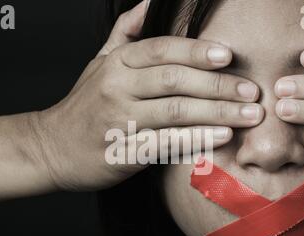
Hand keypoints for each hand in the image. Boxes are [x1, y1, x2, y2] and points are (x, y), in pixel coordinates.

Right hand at [30, 1, 262, 190]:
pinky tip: (221, 137)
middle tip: (252, 90)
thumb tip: (150, 2)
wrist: (50, 147)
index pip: (162, 50)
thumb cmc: (84, 105)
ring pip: (175, 112)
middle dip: (219, 85)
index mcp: (116, 63)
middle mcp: (117, 88)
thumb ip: (125, 32)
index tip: (230, 55)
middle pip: (175, 80)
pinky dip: (195, 139)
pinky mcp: (123, 152)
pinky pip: (165, 144)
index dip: (197, 51)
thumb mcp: (99, 62)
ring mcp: (119, 121)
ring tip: (250, 115)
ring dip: (217, 113)